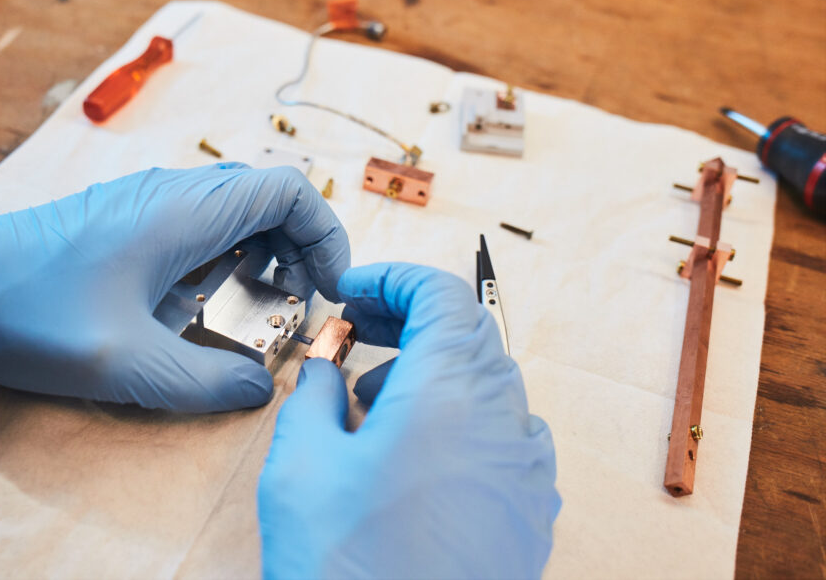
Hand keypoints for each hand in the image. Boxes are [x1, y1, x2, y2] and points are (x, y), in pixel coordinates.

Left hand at [0, 164, 349, 411]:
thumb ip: (203, 383)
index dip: (326, 235)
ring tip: (250, 310)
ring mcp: (147, 203)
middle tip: (291, 308)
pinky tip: (198, 307)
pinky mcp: (126, 221)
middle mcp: (173, 193)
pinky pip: (198, 226)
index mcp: (183, 211)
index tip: (330, 289)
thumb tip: (258, 391)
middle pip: (268, 199)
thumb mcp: (124, 365)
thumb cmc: (30, 314)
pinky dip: (222, 259)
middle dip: (298, 251)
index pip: (289, 191)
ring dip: (260, 256)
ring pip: (234, 211)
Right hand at [258, 264, 558, 577]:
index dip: (394, 277)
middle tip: (358, 331)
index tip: (355, 290)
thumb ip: (313, 392)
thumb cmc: (346, 567)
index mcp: (451, 394)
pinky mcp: (528, 512)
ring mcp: (526, 470)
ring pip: (487, 385)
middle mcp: (504, 422)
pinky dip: (460, 419)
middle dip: (409, 321)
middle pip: (468, 335)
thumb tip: (324, 367)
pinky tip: (413, 455)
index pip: (441, 294)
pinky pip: (504, 435)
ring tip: (370, 403)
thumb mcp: (301, 463)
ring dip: (432, 373)